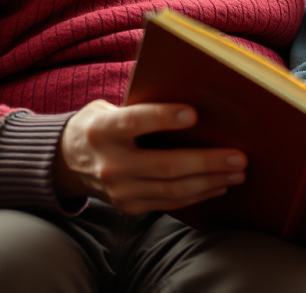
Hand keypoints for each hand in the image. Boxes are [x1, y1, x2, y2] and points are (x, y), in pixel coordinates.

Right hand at [54, 99, 246, 214]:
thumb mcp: (109, 107)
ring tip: (237, 171)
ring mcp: (119, 190)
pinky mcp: (129, 206)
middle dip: (206, 161)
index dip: (164, 117)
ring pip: (172, 189)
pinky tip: (219, 184)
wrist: (67, 161)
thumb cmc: (102, 123)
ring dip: (210, 180)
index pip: (134, 122)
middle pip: (164, 165)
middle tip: (238, 155)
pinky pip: (170, 202)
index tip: (194, 113)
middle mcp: (109, 163)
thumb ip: (142, 106)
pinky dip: (198, 194)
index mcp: (102, 129)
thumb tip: (193, 100)